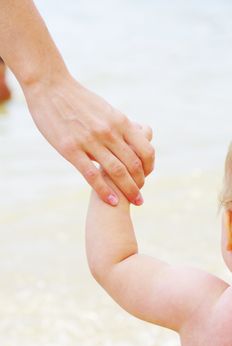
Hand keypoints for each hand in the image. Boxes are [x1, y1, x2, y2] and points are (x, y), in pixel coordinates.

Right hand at [24, 74, 154, 205]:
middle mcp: (109, 132)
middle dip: (140, 184)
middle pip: (133, 164)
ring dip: (129, 190)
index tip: (147, 176)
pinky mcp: (71, 150)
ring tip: (135, 202)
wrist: (50, 88)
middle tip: (140, 197)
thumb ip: (119, 125)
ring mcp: (90, 141)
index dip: (149, 167)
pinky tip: (112, 201)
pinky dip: (105, 191)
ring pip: (116, 171)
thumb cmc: (79, 99)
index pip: (145, 149)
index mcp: (120, 121)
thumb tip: (131, 136)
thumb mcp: (106, 108)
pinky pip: (92, 175)